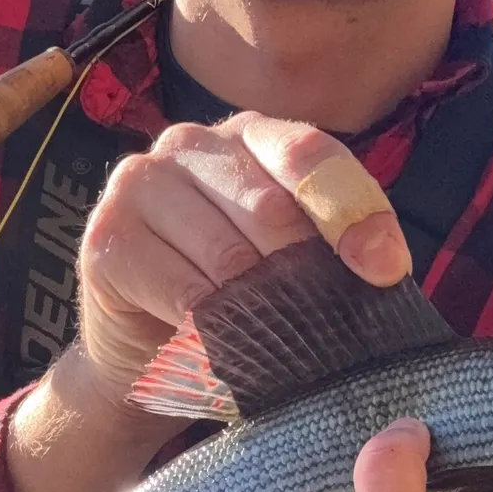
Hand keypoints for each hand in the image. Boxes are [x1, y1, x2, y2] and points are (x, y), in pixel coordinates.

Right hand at [75, 111, 411, 407]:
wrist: (140, 355)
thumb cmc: (230, 303)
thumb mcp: (288, 265)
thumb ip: (328, 249)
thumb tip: (386, 268)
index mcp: (249, 136)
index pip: (309, 156)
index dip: (352, 214)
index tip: (386, 272)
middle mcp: (190, 143)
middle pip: (269, 206)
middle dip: (302, 276)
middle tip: (318, 328)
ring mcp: (139, 182)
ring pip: (226, 254)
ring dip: (257, 312)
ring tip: (268, 344)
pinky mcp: (107, 237)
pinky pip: (181, 292)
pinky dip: (211, 331)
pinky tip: (219, 349)